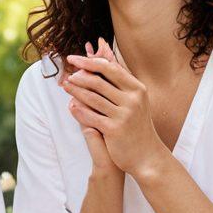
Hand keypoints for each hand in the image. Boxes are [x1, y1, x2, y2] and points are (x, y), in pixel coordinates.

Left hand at [62, 40, 123, 182]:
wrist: (146, 155)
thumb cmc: (136, 125)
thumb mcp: (133, 100)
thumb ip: (119, 81)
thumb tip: (101, 57)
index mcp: (137, 88)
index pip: (110, 68)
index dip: (90, 61)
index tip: (74, 58)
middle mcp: (132, 99)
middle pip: (100, 81)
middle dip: (80, 75)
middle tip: (67, 73)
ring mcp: (124, 114)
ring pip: (93, 98)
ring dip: (76, 91)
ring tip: (65, 86)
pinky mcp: (115, 129)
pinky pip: (91, 116)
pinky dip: (79, 110)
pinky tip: (70, 106)